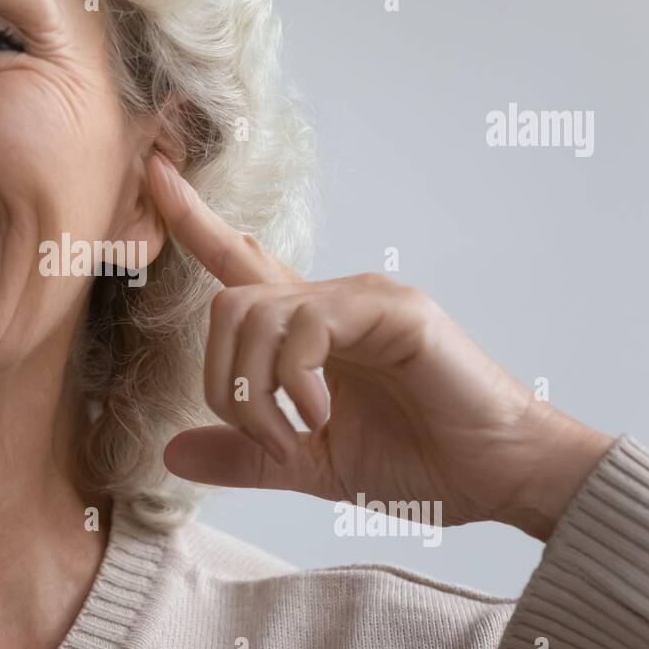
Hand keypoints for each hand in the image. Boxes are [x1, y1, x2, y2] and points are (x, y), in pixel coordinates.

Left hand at [146, 153, 615, 540]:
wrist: (495, 476)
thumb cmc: (415, 461)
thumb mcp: (307, 465)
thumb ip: (242, 454)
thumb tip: (170, 452)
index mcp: (306, 333)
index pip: (237, 262)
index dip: (192, 219)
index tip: (153, 172)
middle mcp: (327, 302)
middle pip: (225, 303)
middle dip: (222, 381)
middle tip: (267, 437)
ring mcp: (360, 299)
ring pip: (253, 313)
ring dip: (257, 391)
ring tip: (298, 434)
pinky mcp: (391, 309)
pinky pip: (304, 327)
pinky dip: (295, 381)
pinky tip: (321, 415)